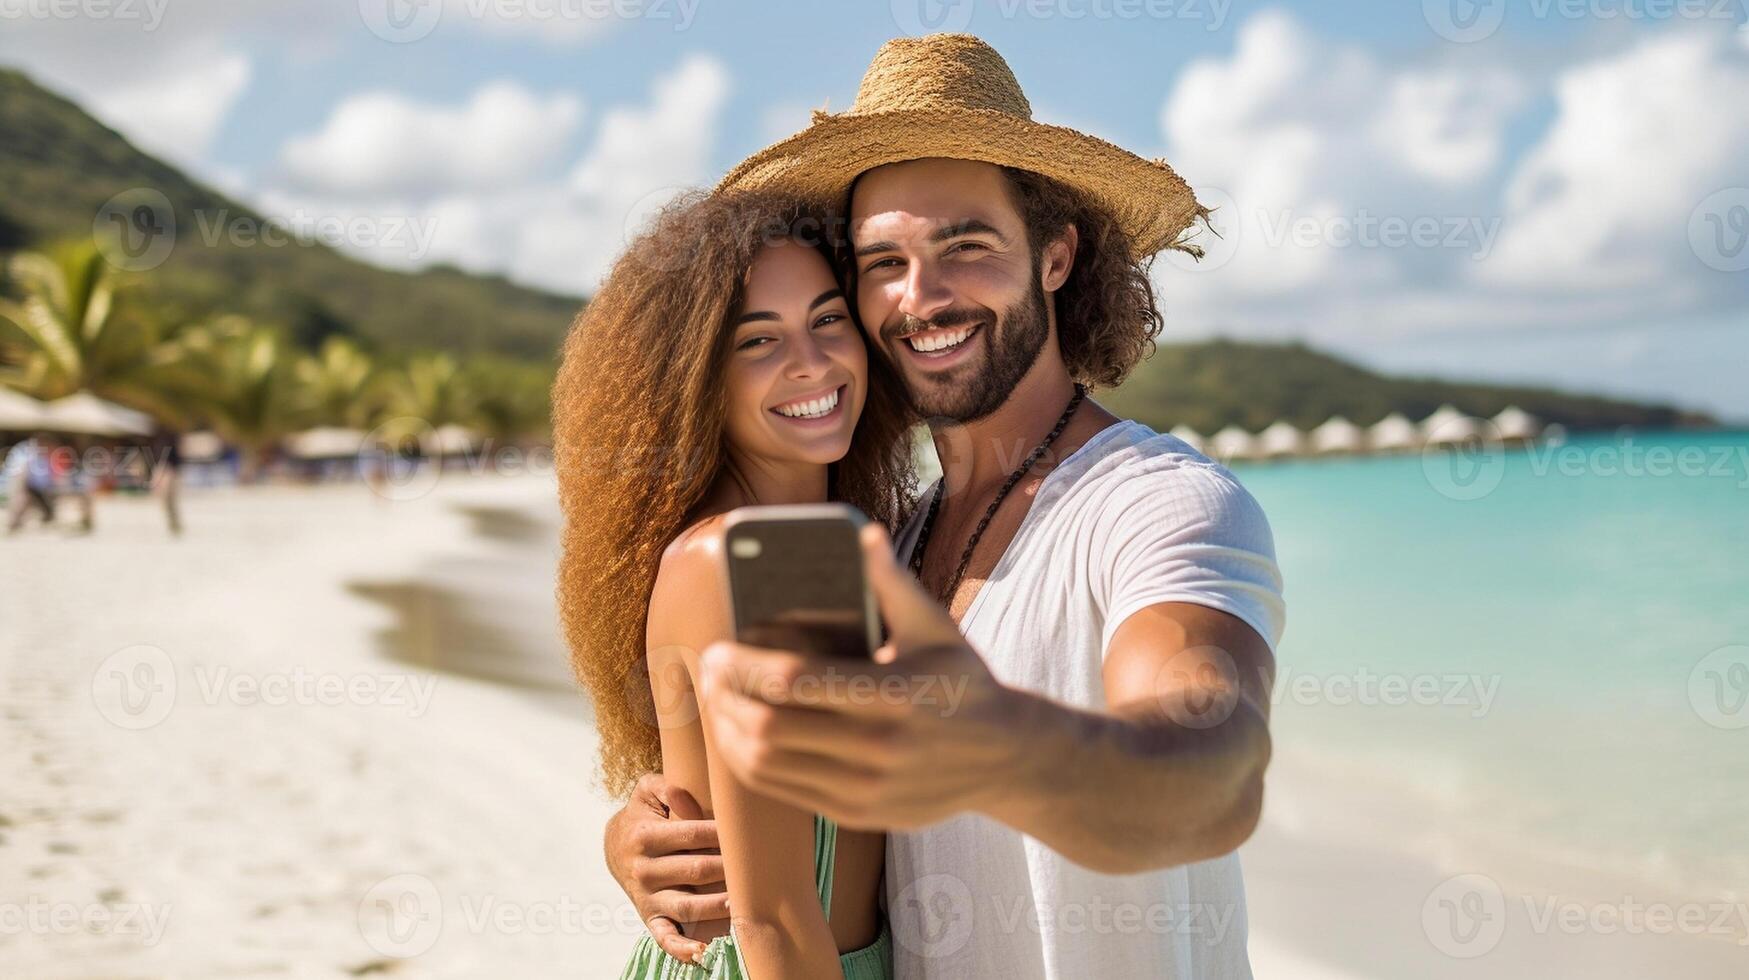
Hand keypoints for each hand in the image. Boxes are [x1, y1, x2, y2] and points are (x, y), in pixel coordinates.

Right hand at [603, 773, 727, 963]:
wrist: (615, 846)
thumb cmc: (643, 815)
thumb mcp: (646, 792)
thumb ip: (666, 787)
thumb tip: (685, 795)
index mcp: (645, 836)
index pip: (692, 834)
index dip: (722, 833)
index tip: (745, 833)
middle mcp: (644, 869)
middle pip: (695, 870)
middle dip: (726, 868)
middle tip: (755, 866)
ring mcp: (647, 897)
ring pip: (686, 905)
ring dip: (715, 906)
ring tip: (741, 901)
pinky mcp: (650, 917)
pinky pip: (665, 937)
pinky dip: (682, 947)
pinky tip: (702, 951)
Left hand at [699, 524, 1032, 830]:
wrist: (1005, 758)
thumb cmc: (964, 680)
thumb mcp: (938, 628)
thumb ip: (893, 584)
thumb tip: (862, 534)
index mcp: (895, 694)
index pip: (796, 681)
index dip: (744, 665)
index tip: (718, 649)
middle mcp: (879, 747)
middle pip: (770, 726)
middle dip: (724, 696)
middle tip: (707, 670)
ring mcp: (866, 787)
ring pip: (767, 764)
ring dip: (726, 730)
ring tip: (716, 700)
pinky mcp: (857, 814)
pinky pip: (782, 790)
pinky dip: (748, 762)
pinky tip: (738, 733)